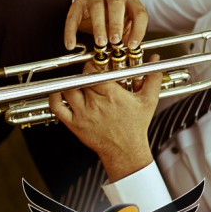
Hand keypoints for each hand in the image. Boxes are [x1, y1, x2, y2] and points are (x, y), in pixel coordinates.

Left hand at [49, 55, 161, 181]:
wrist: (126, 151)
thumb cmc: (135, 127)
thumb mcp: (148, 100)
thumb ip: (152, 78)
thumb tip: (155, 60)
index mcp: (112, 95)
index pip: (95, 72)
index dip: (94, 65)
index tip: (98, 65)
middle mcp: (95, 103)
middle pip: (82, 79)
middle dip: (85, 74)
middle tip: (90, 74)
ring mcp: (82, 114)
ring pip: (69, 89)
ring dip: (72, 83)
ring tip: (79, 83)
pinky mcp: (74, 124)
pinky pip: (57, 106)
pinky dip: (55, 96)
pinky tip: (61, 92)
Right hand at [64, 0, 148, 50]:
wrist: (95, 6)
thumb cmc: (115, 19)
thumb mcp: (126, 25)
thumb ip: (129, 35)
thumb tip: (129, 49)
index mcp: (130, 1)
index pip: (139, 13)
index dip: (137, 30)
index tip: (132, 46)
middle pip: (116, 4)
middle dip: (116, 24)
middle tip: (115, 41)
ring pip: (97, 7)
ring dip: (99, 26)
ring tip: (100, 43)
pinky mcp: (79, 3)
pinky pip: (74, 16)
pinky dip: (71, 31)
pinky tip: (71, 44)